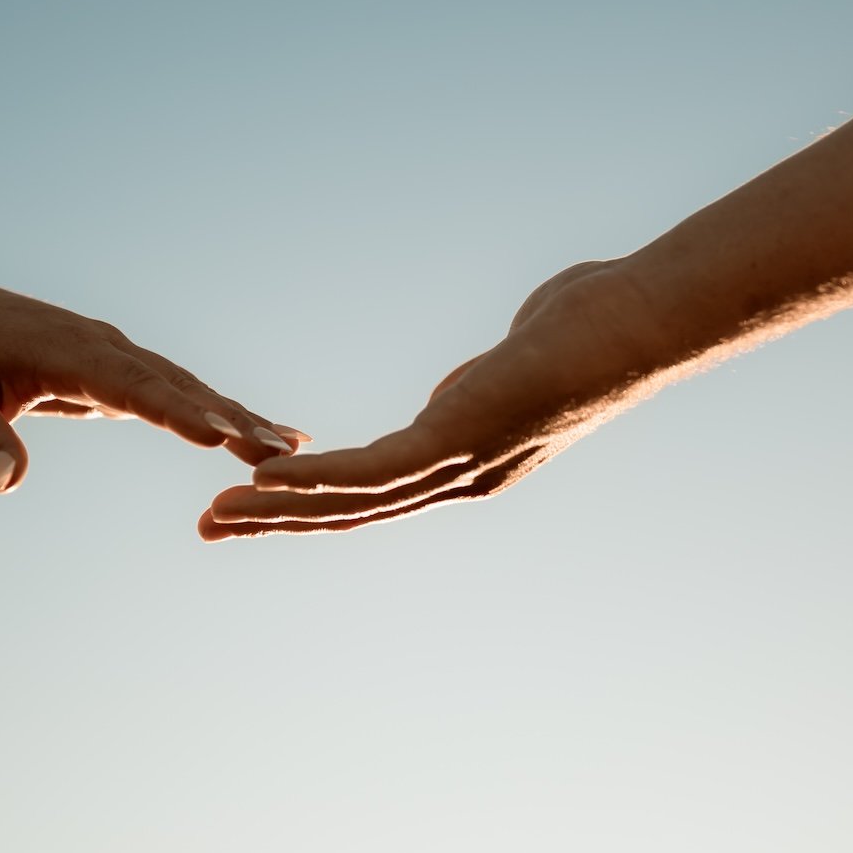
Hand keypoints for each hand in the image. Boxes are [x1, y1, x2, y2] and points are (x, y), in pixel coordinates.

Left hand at [0, 276, 306, 492]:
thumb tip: (8, 481)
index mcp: (59, 347)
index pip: (124, 382)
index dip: (171, 409)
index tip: (215, 436)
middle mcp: (101, 347)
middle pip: (174, 384)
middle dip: (227, 417)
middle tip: (278, 451)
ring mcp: (119, 359)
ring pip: (189, 389)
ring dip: (240, 419)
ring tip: (292, 451)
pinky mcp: (127, 375)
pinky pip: (184, 396)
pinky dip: (227, 417)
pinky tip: (271, 439)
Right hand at [198, 261, 657, 539]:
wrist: (641, 324)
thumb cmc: (591, 323)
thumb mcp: (514, 361)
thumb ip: (473, 385)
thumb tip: (458, 390)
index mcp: (473, 462)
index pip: (378, 494)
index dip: (314, 503)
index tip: (259, 501)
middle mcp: (465, 477)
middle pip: (354, 512)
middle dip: (277, 522)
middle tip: (210, 529)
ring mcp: (463, 463)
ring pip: (354, 503)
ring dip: (278, 511)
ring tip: (217, 516)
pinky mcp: (459, 436)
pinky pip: (374, 471)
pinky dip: (315, 479)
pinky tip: (267, 482)